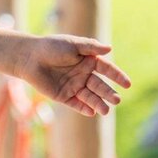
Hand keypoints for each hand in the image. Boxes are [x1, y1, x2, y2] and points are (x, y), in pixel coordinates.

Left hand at [14, 34, 130, 116]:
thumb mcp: (72, 44)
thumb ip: (90, 47)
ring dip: (98, 103)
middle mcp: (83, 75)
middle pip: (99, 86)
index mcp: (88, 61)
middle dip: (108, 93)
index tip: (127, 84)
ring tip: (106, 110)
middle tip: (117, 100)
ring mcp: (74, 86)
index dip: (117, 76)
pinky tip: (91, 112)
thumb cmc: (51, 47)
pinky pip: (76, 104)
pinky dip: (83, 108)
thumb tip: (110, 48)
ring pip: (90, 97)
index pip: (107, 69)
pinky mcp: (63, 96)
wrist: (30, 58)